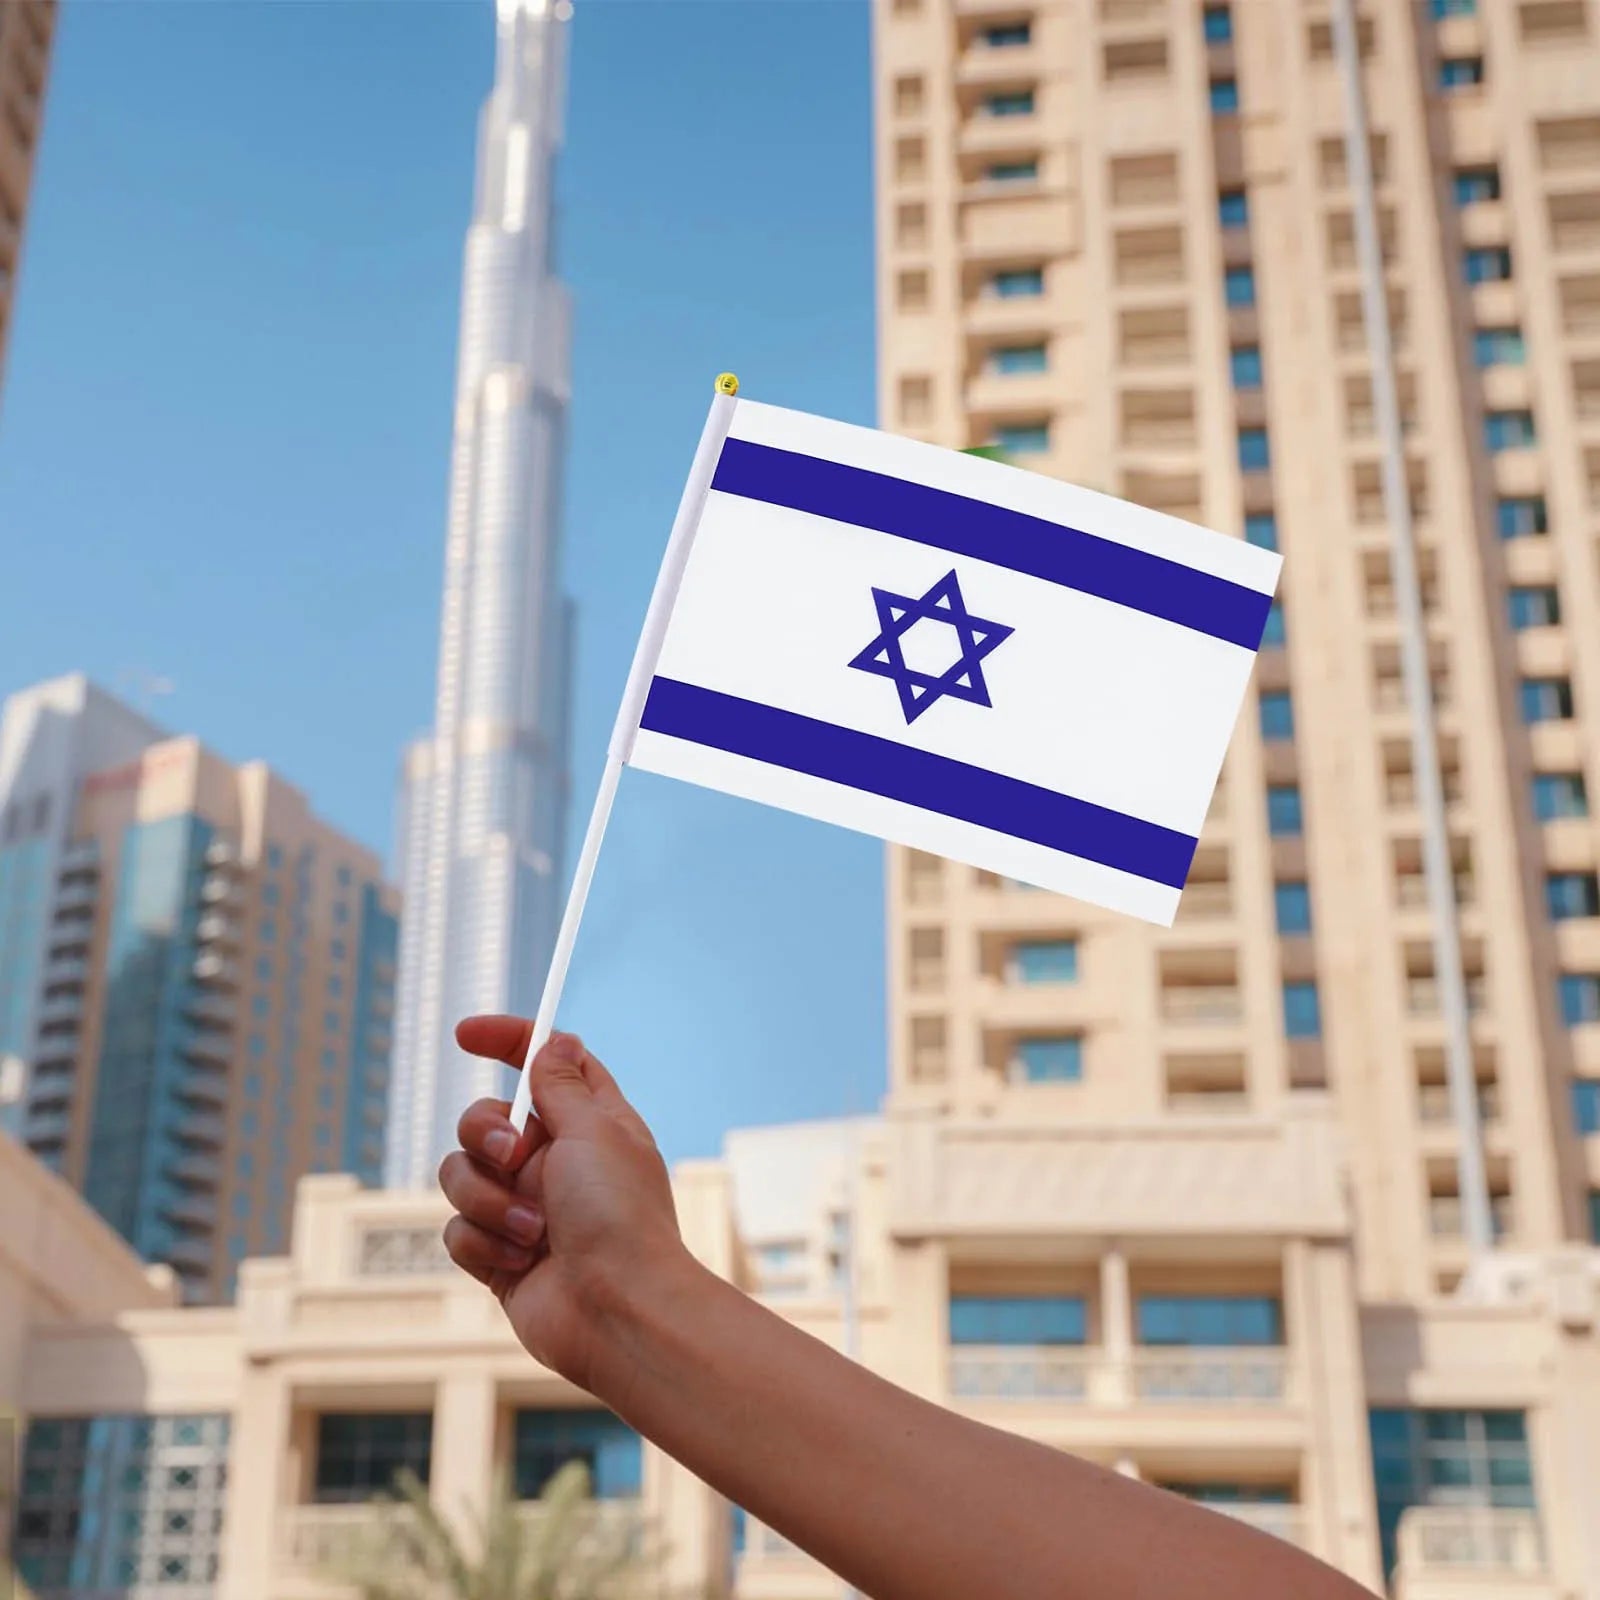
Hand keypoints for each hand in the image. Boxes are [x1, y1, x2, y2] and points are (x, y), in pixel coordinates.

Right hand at [438, 1017, 690, 1392]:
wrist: (616, 1311)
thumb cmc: (620, 1217)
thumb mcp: (594, 1132)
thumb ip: (561, 1086)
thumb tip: (555, 1042)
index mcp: (587, 1123)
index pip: (542, 1065)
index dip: (507, 1041)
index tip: (466, 1034)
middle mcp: (553, 1161)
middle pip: (483, 1119)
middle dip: (485, 1133)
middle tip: (514, 1156)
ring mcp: (522, 1207)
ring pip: (460, 1174)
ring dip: (488, 1199)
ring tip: (531, 1229)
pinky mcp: (498, 1254)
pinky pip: (456, 1229)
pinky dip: (483, 1242)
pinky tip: (519, 1261)